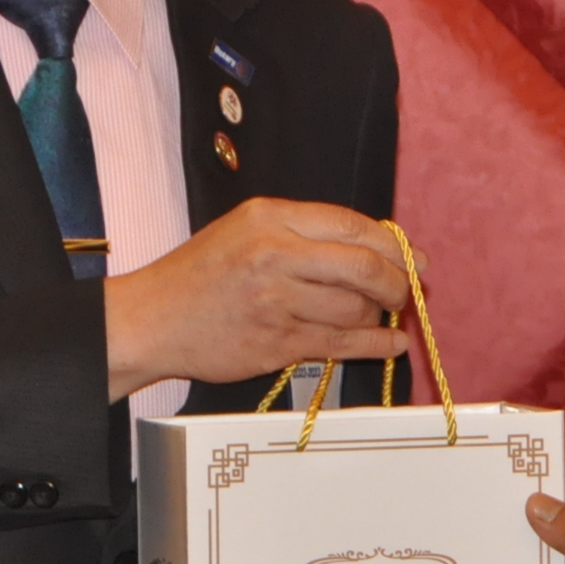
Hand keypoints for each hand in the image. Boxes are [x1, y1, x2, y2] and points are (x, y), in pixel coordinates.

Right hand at [105, 199, 410, 399]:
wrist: (151, 320)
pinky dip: (375, 345)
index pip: (353, 226)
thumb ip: (304, 233)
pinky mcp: (277, 343)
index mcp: (270, 218)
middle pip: (365, 267)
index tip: (413, 258)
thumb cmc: (200, 274)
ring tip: (380, 315)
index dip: (393, 245)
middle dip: (398, 282)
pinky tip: (389, 343)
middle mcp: (276, 255)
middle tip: (406, 291)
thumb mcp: (245, 230)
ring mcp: (277, 302)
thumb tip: (375, 247)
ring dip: (378, 315)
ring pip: (356, 308)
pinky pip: (342, 344)